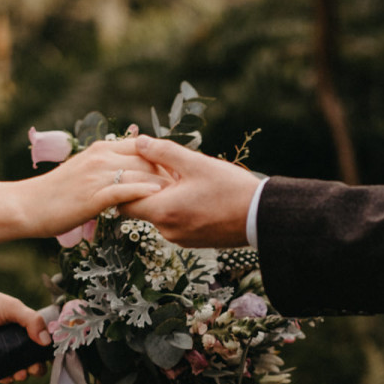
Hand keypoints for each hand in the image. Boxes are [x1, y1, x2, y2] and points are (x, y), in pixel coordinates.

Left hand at [0, 265, 49, 382]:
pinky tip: (6, 377)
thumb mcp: (11, 307)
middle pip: (30, 357)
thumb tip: (46, 342)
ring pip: (16, 366)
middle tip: (33, 369)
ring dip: (21, 373)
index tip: (46, 359)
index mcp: (21, 324)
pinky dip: (5, 376)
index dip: (45, 351)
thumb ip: (32, 321)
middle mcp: (12, 337)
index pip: (40, 341)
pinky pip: (0, 372)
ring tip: (20, 374)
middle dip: (35, 366)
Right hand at [27, 139, 169, 237]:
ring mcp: (97, 175)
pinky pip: (124, 191)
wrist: (28, 205)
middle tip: (189, 184)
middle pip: (146, 159)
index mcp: (101, 149)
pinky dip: (143, 192)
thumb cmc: (56, 194)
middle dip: (169, 171)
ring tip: (182, 194)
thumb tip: (127, 174)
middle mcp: (101, 157)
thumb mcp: (83, 173)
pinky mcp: (93, 195)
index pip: (141, 147)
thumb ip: (105, 169)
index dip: (163, 158)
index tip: (179, 171)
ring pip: (139, 173)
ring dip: (163, 182)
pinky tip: (158, 197)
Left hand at [121, 136, 257, 247]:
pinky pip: (176, 223)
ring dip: (167, 197)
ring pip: (161, 215)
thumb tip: (139, 142)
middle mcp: (167, 230)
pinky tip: (197, 195)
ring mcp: (180, 239)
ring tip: (187, 180)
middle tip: (166, 169)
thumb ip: (163, 152)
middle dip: (149, 188)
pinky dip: (179, 209)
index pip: (123, 204)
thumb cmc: (230, 189)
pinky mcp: (193, 242)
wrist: (261, 217)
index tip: (138, 169)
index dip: (125, 186)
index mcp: (162, 211)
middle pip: (142, 208)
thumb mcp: (196, 163)